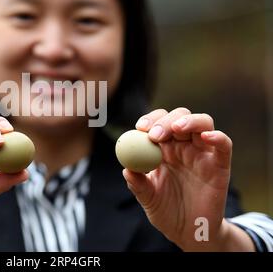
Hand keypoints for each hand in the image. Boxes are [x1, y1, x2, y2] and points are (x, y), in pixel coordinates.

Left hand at [123, 108, 232, 249]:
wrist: (188, 232)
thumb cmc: (166, 210)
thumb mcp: (147, 198)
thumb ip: (138, 184)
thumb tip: (126, 169)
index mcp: (164, 149)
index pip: (158, 123)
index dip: (150, 120)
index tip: (140, 128)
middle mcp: (184, 146)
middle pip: (179, 117)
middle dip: (165, 121)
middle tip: (154, 135)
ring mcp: (202, 154)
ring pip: (203, 123)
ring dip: (189, 121)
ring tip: (176, 129)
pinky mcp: (220, 166)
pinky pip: (224, 146)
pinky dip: (218, 137)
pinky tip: (207, 136)